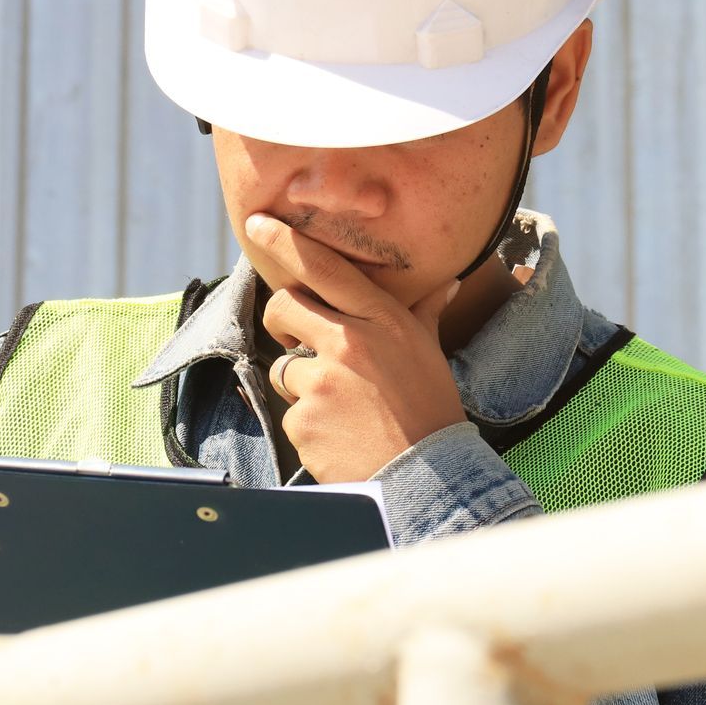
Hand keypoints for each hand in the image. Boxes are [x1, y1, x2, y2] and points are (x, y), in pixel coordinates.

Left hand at [246, 212, 465, 482]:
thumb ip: (425, 314)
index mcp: (382, 320)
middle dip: (282, 320)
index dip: (285, 241)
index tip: (258, 223)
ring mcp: (321, 382)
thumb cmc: (432, 412)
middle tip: (297, 339)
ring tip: (344, 410)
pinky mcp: (302, 420)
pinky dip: (309, 425)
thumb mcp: (431, 354)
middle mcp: (348, 342)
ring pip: (284, 367)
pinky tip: (340, 437)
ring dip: (303, 386)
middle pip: (284, 306)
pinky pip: (290, 413)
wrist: (429, 481)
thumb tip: (447, 281)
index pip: (324, 267)